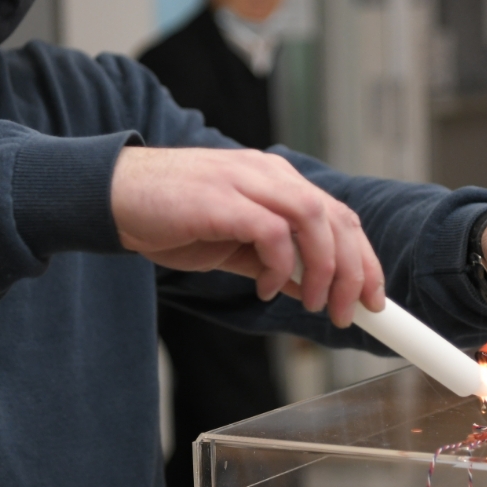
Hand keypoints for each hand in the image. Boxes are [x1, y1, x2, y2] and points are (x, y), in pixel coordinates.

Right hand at [110, 146, 384, 325]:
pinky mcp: (221, 198)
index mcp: (277, 180)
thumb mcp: (233, 242)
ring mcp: (245, 180)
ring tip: (315, 305)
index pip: (338, 216)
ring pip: (314, 218)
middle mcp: (268, 173)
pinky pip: (271, 232)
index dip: (365, 259)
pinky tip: (266, 290)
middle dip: (355, 271)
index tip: (373, 298)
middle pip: (336, 218)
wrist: (113, 197)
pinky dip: (280, 266)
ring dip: (325, 269)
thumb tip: (309, 286)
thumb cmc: (170, 216)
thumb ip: (271, 259)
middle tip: (350, 313)